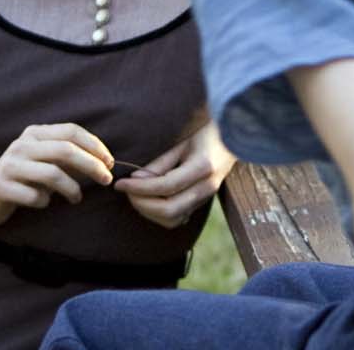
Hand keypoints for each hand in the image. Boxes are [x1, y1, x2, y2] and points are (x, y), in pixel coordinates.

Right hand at [0, 123, 114, 225]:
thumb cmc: (24, 178)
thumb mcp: (45, 161)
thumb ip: (69, 157)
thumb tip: (105, 162)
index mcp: (35, 133)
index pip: (71, 131)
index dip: (95, 146)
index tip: (110, 163)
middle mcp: (21, 145)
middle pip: (65, 150)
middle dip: (91, 166)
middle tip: (106, 180)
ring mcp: (8, 165)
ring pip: (52, 174)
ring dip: (72, 188)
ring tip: (76, 198)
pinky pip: (34, 196)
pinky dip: (45, 202)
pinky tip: (43, 203)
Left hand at [116, 123, 236, 228]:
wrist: (233, 139)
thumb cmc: (205, 134)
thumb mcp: (182, 142)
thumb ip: (161, 162)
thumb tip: (136, 179)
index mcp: (203, 167)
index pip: (165, 186)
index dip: (139, 188)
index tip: (120, 183)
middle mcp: (207, 187)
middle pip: (169, 210)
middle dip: (142, 204)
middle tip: (126, 191)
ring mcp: (206, 198)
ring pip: (173, 219)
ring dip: (149, 212)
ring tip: (135, 195)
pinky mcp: (202, 203)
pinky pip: (178, 218)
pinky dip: (159, 215)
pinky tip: (149, 200)